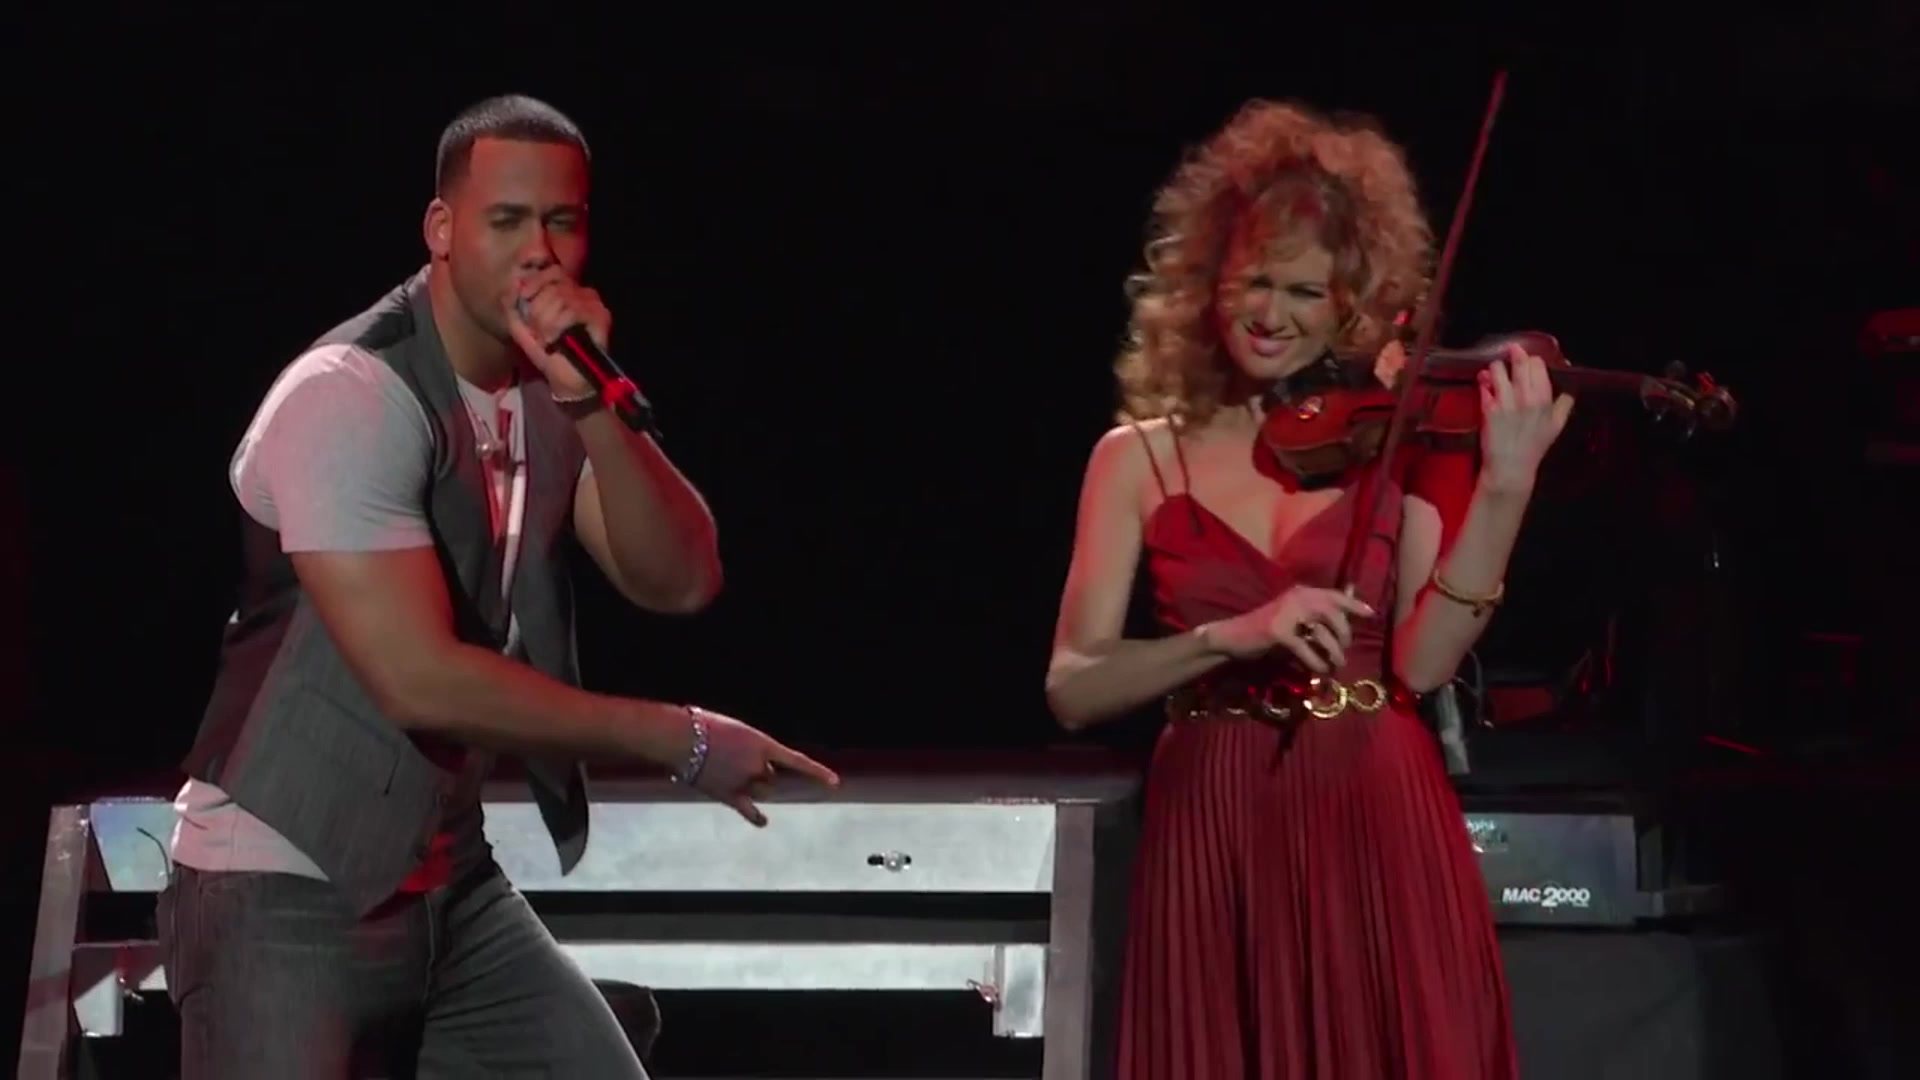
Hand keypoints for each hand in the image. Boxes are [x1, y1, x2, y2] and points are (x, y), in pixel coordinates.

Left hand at [502, 267, 610, 398]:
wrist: (567, 382)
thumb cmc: (548, 354)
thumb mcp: (522, 328)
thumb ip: (513, 306)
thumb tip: (511, 284)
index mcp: (566, 292)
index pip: (552, 271)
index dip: (535, 281)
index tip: (524, 297)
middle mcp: (583, 293)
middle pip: (553, 286)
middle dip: (538, 310)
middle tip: (538, 332)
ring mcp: (593, 304)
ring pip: (560, 298)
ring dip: (546, 322)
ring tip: (547, 339)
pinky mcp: (600, 317)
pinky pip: (572, 311)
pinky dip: (557, 327)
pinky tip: (555, 340)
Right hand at [683, 706, 839, 826]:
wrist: (682, 737)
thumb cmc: (704, 726)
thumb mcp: (735, 729)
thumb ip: (747, 746)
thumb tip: (744, 761)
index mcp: (763, 744)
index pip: (797, 761)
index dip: (817, 772)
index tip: (834, 783)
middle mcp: (758, 765)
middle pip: (772, 777)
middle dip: (763, 772)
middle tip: (738, 761)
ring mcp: (744, 782)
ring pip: (762, 791)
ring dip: (756, 786)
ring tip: (732, 773)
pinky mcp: (728, 795)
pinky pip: (748, 810)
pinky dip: (756, 817)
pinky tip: (764, 822)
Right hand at [1202, 584, 1376, 672]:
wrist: (1233, 637)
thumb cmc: (1265, 629)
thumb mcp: (1293, 617)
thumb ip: (1316, 615)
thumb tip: (1347, 613)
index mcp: (1301, 592)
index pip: (1334, 594)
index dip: (1354, 604)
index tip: (1371, 614)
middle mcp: (1296, 598)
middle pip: (1333, 612)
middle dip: (1345, 633)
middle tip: (1345, 648)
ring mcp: (1286, 614)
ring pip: (1322, 633)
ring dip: (1334, 652)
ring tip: (1336, 664)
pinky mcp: (1278, 632)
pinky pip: (1306, 649)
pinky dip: (1316, 662)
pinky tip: (1319, 670)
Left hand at [1477, 344, 1573, 492]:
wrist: (1511, 467)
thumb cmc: (1534, 447)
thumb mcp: (1557, 425)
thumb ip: (1565, 404)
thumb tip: (1569, 388)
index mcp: (1544, 398)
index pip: (1537, 364)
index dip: (1532, 360)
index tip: (1527, 361)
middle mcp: (1526, 397)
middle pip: (1519, 361)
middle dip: (1513, 354)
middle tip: (1510, 352)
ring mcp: (1505, 401)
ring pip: (1497, 368)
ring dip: (1495, 367)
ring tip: (1494, 372)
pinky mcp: (1487, 408)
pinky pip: (1483, 385)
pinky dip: (1483, 382)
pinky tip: (1484, 384)